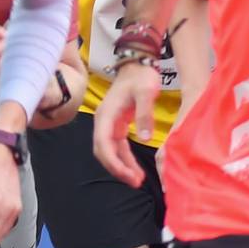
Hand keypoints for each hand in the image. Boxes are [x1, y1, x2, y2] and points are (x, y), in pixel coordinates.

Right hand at [93, 62, 160, 186]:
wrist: (138, 65)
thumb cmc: (141, 76)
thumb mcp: (146, 92)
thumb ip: (144, 114)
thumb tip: (145, 138)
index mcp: (106, 114)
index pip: (104, 144)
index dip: (114, 162)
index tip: (129, 175)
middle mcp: (103, 121)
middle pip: (103, 151)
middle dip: (117, 168)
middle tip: (135, 182)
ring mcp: (109, 124)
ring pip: (110, 151)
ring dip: (121, 166)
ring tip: (137, 180)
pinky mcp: (116, 125)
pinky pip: (117, 147)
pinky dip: (125, 159)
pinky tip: (135, 169)